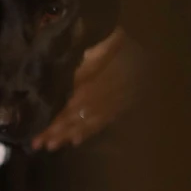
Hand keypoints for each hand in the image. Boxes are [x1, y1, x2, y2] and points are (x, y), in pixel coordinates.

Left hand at [31, 27, 143, 151]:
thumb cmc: (124, 45)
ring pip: (85, 123)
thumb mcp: (100, 44)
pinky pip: (101, 123)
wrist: (155, 53)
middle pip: (72, 116)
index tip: (36, 129)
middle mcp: (97, 97)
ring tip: (51, 147)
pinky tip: (76, 141)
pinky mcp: (119, 108)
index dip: (52, 118)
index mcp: (88, 80)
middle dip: (55, 131)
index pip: (65, 104)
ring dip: (67, 135)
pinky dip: (88, 132)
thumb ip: (80, 53)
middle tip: (37, 145)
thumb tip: (56, 54)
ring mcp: (108, 105)